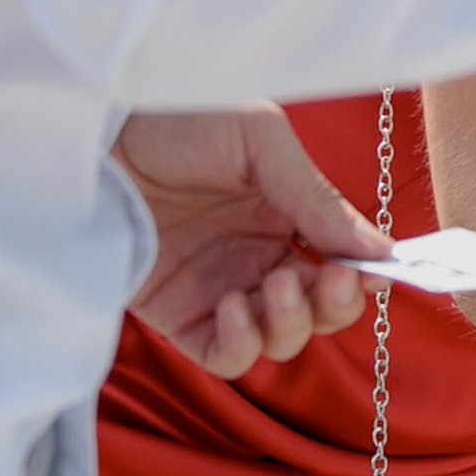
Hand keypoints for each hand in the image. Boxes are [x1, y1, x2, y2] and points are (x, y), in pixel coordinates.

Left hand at [117, 106, 391, 380]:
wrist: (95, 132)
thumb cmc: (177, 118)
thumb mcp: (259, 140)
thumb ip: (316, 197)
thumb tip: (380, 251)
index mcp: (287, 214)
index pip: (344, 261)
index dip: (367, 273)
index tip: (378, 270)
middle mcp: (259, 257)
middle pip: (321, 311)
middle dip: (335, 304)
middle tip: (326, 278)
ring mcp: (220, 290)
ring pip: (281, 340)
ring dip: (291, 323)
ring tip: (271, 286)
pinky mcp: (177, 317)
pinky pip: (226, 357)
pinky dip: (242, 345)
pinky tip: (231, 306)